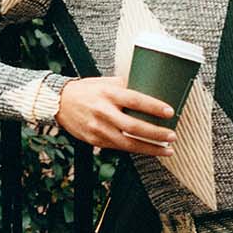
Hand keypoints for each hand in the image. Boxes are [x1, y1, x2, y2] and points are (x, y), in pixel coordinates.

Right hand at [56, 75, 175, 155]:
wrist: (59, 103)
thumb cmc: (87, 90)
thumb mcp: (105, 82)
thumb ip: (125, 86)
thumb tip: (150, 89)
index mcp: (108, 93)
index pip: (135, 100)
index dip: (154, 107)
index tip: (170, 112)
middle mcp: (103, 111)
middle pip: (133, 126)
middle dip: (156, 133)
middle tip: (172, 136)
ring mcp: (98, 128)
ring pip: (127, 143)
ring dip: (150, 148)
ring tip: (167, 150)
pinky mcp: (95, 140)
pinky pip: (119, 147)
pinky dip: (136, 149)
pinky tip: (149, 150)